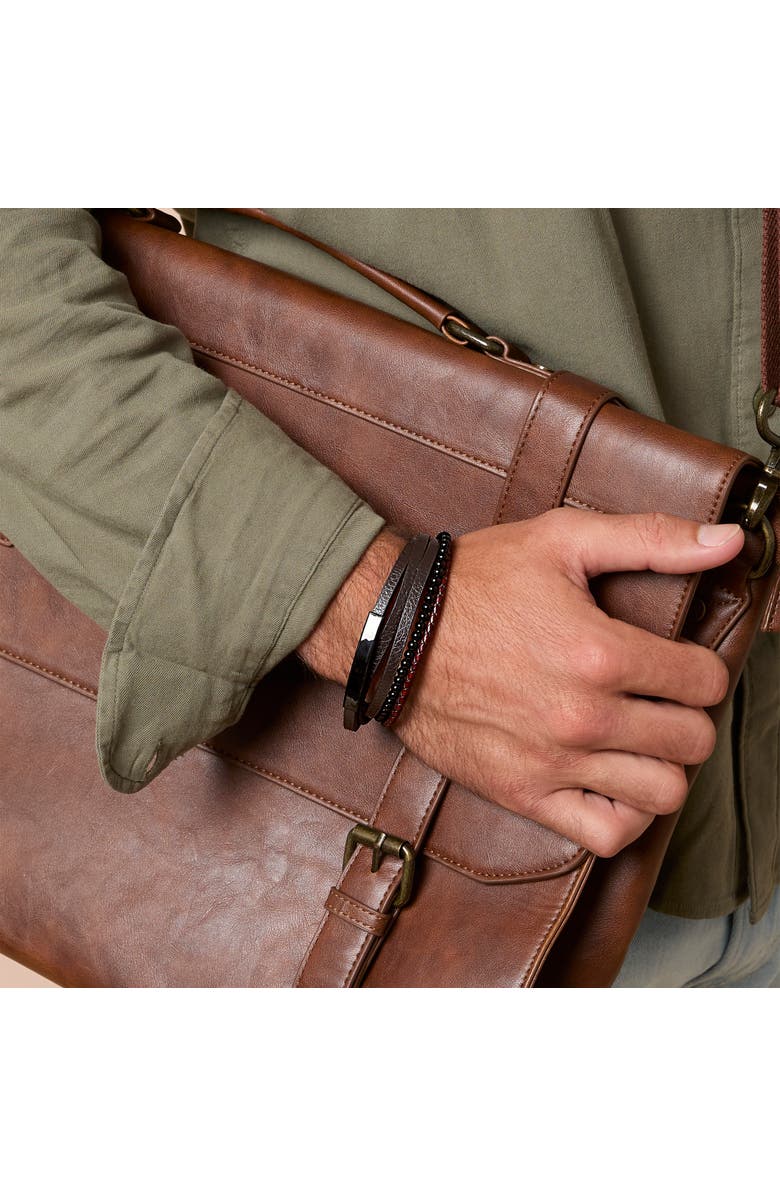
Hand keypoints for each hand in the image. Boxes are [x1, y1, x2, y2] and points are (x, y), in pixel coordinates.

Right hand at [298, 510, 743, 855]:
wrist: (391, 632)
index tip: (680, 664)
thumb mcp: (560, 540)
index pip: (704, 682)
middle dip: (688, 717)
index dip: (702, 669)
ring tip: (643, 741)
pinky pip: (606, 834)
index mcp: (601, 652)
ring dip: (664, 767)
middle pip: (691, 742)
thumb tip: (728, 541)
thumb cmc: (474, 582)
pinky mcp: (523, 793)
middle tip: (662, 700)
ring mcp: (554, 762)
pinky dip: (626, 816)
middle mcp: (584, 716)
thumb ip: (651, 539)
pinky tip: (615, 783)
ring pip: (662, 793)